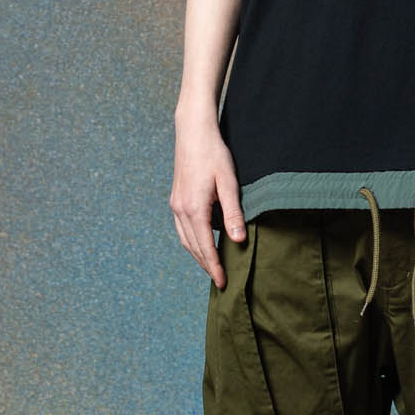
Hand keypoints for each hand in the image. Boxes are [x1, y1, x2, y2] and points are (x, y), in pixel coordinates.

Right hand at [170, 110, 245, 285]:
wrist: (193, 132)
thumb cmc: (214, 154)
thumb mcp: (228, 182)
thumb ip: (233, 213)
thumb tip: (238, 240)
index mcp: (194, 208)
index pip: (205, 246)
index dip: (214, 266)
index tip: (223, 282)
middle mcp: (180, 210)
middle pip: (193, 247)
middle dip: (206, 265)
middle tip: (220, 281)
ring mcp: (175, 204)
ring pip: (185, 239)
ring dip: (197, 255)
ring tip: (211, 267)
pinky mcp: (176, 199)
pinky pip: (181, 228)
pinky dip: (191, 241)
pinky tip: (201, 243)